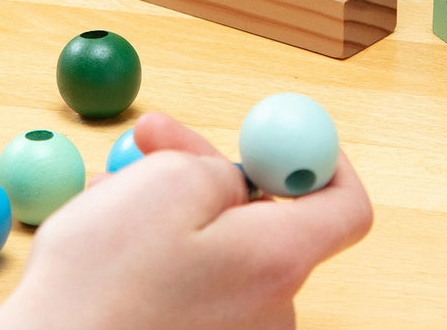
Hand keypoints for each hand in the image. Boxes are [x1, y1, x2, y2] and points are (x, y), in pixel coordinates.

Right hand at [0, 112, 372, 329]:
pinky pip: (196, 287)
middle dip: (208, 170)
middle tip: (150, 137)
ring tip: (110, 191)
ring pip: (219, 248)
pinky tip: (109, 239)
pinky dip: (160, 255)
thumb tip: (238, 177)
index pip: (346, 208)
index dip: (320, 160)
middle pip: (266, 219)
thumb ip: (222, 168)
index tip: (281, 135)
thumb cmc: (100, 285)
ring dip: (170, 209)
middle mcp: (271, 312)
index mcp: (276, 263)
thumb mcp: (166, 183)